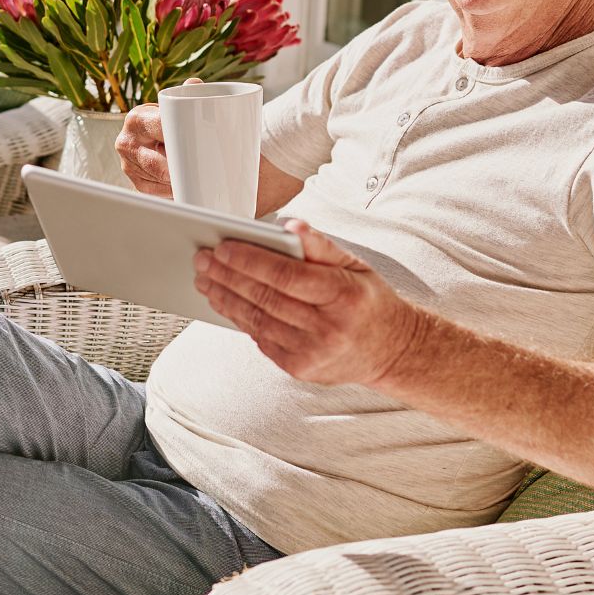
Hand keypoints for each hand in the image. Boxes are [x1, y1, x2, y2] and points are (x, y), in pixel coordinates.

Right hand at [117, 78, 203, 197]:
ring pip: (159, 179)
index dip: (180, 137)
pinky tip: (185, 188)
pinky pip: (157, 192)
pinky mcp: (136, 183)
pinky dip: (173, 191)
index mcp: (137, 118)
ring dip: (178, 183)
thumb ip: (187, 94)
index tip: (200, 144)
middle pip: (158, 162)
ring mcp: (128, 165)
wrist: (154, 138)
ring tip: (199, 181)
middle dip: (181, 168)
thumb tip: (193, 84)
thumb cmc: (169, 122)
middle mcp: (126, 142)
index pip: (161, 129)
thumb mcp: (175, 106)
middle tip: (205, 171)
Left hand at [194, 218, 424, 387]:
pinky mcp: (300, 369)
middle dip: (227, 276)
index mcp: (344, 296)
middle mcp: (328, 328)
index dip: (249, 260)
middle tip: (202, 258)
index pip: (286, 275)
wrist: (391, 350)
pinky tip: (224, 301)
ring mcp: (313, 353)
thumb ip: (322, 246)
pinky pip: (261, 339)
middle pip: (265, 298)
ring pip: (257, 320)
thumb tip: (291, 225)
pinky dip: (240, 318)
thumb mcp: (356, 266)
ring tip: (205, 279)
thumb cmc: (369, 301)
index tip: (222, 247)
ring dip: (225, 298)